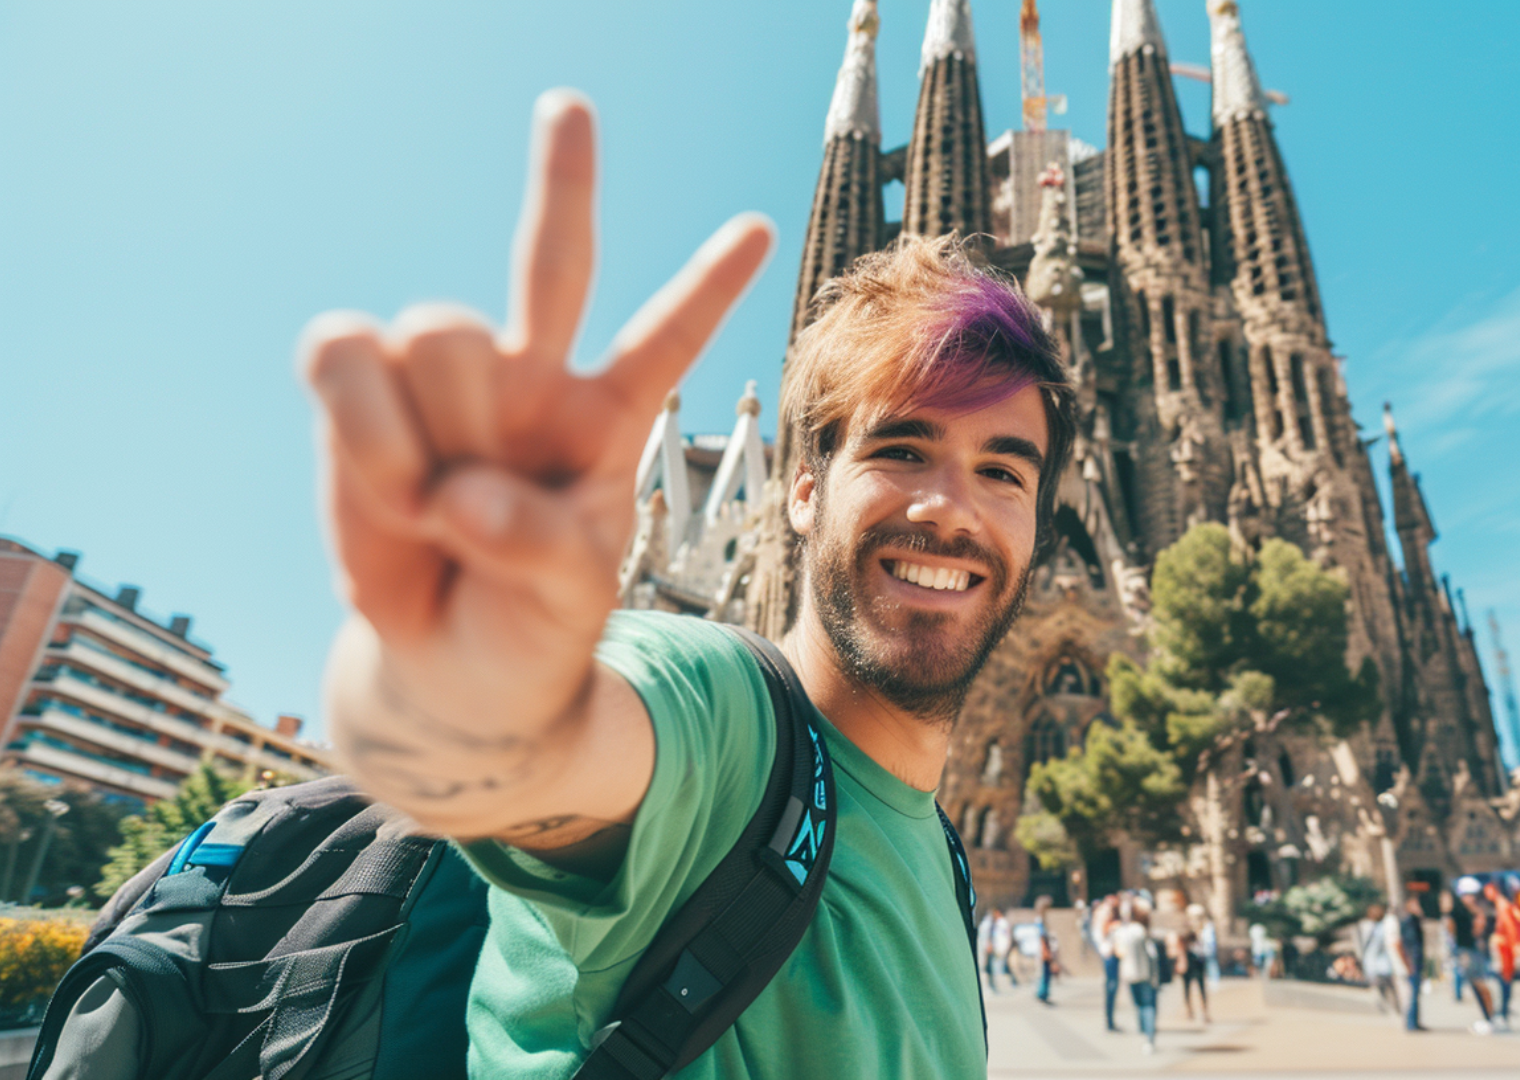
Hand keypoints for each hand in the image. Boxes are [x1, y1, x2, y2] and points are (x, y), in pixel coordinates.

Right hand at [303, 90, 772, 755]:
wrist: (450, 673)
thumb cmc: (531, 626)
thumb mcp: (570, 604)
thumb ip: (537, 548)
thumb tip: (462, 494)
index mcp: (606, 421)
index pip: (663, 338)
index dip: (707, 285)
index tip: (755, 228)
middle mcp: (531, 384)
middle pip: (553, 261)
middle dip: (563, 180)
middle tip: (570, 102)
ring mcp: (448, 388)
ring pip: (439, 333)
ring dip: (434, 428)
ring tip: (432, 509)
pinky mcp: (362, 399)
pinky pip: (345, 351)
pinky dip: (358, 418)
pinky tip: (386, 482)